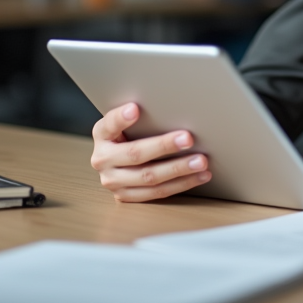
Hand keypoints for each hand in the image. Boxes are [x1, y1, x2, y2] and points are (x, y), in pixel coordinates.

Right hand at [90, 103, 211, 201]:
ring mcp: (113, 182)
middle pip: (135, 154)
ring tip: (200, 162)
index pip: (110, 125)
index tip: (135, 109)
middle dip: (164, 146)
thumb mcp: (126, 121)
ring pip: (149, 178)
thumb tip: (171, 106)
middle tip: (188, 139)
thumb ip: (141, 116)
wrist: (115, 161)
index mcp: (102, 135)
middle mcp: (102, 160)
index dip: (122, 118)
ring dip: (178, 170)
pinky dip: (181, 184)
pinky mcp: (126, 196)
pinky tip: (199, 176)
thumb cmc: (128, 134)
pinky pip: (157, 193)